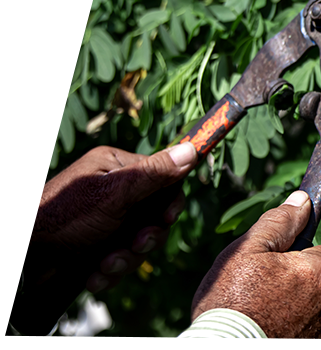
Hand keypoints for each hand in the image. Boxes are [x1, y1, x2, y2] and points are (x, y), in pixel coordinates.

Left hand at [10, 142, 197, 292]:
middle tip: (135, 244)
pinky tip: (93, 275)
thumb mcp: (115, 192)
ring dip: (126, 259)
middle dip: (145, 238)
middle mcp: (113, 191)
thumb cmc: (66, 216)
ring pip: (139, 242)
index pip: (164, 180)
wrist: (23, 256)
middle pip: (155, 216)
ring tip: (105, 264)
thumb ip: (155, 173)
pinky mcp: (98, 246)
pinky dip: (110, 271)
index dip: (169, 203)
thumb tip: (192, 149)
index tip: (166, 218)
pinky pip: (121, 258)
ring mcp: (106, 220)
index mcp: (117, 168)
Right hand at [191, 190, 320, 343]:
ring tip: (267, 319)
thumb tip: (303, 200)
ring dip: (301, 312)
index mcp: (320, 270)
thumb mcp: (246, 252)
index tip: (275, 272)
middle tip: (266, 298)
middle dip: (301, 287)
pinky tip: (274, 335)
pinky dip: (300, 335)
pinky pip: (316, 336)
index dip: (297, 260)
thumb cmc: (231, 302)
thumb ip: (278, 223)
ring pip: (319, 312)